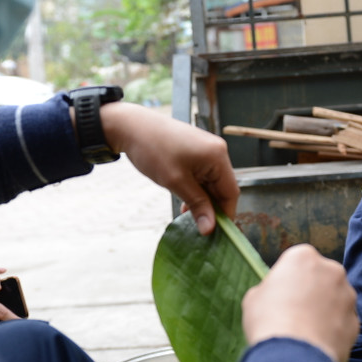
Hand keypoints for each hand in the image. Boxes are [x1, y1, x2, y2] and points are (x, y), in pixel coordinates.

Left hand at [95, 102, 238, 235]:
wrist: (131, 126)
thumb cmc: (154, 151)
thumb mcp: (176, 182)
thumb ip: (197, 205)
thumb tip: (210, 229)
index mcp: (217, 156)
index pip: (231, 192)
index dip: (225, 215)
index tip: (216, 235)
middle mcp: (217, 151)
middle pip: (222, 188)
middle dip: (212, 208)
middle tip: (199, 228)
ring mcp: (207, 150)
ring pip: (211, 184)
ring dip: (202, 200)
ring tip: (188, 216)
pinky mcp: (196, 151)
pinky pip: (202, 176)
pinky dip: (196, 190)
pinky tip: (185, 202)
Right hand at [241, 245, 358, 361]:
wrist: (294, 357)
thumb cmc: (269, 322)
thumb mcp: (254, 298)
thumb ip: (271, 289)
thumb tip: (276, 296)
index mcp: (304, 257)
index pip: (297, 262)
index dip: (287, 280)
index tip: (279, 296)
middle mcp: (332, 270)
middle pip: (321, 278)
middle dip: (311, 292)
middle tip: (293, 313)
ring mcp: (348, 297)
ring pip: (335, 300)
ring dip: (324, 311)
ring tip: (305, 332)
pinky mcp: (356, 322)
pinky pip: (342, 323)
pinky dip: (333, 331)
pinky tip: (316, 344)